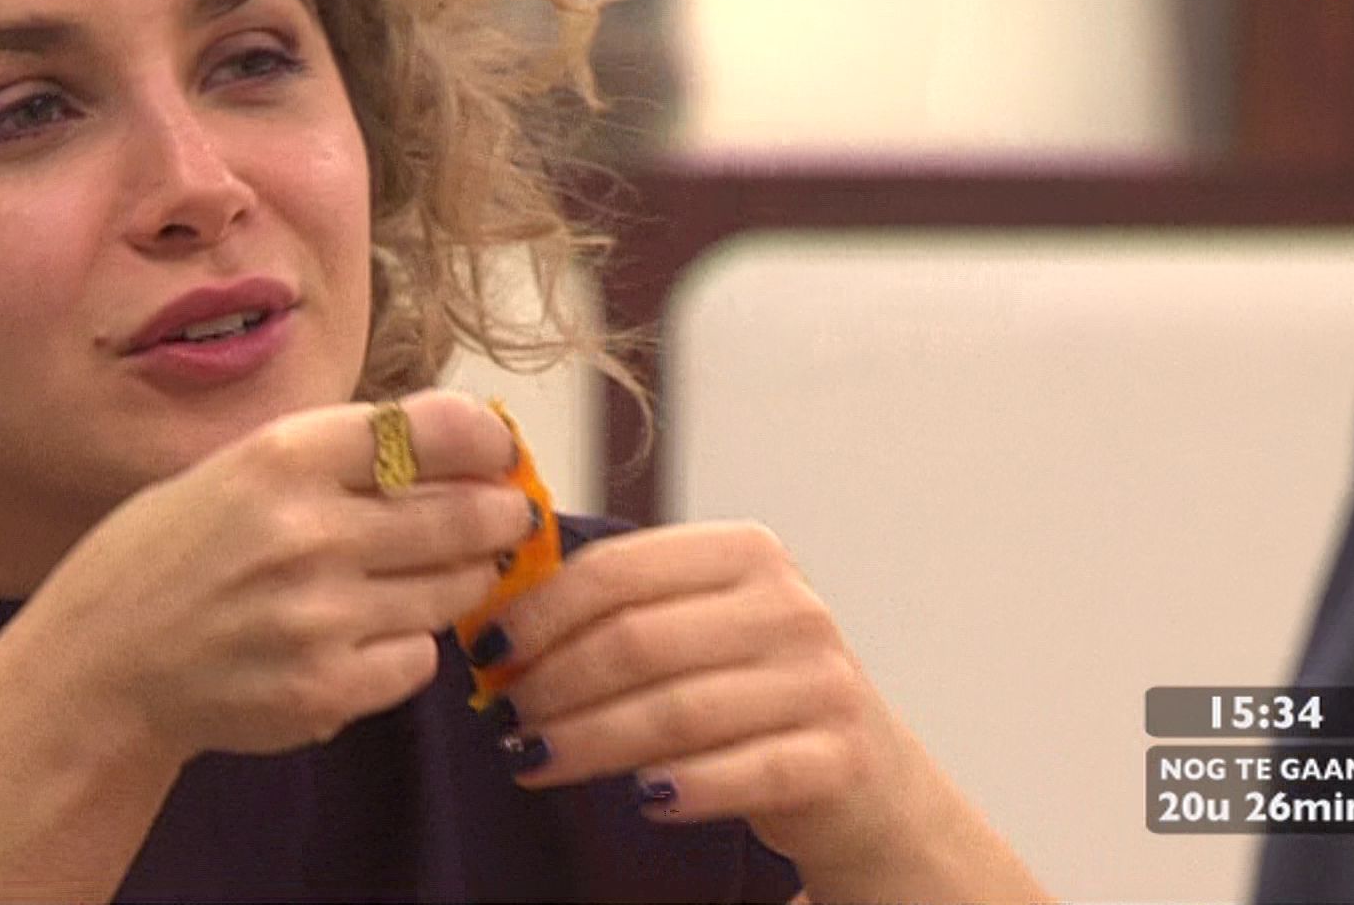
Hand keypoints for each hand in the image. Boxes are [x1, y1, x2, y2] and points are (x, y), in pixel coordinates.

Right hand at [13, 390, 534, 765]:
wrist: (99, 667)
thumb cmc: (173, 556)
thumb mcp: (241, 469)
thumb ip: (341, 455)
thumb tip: (459, 442)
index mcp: (285, 457)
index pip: (435, 429)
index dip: (486, 440)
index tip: (499, 454)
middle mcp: (309, 532)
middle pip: (467, 515)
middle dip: (500, 516)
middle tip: (506, 517)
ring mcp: (321, 617)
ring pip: (455, 590)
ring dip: (459, 580)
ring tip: (428, 575)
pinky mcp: (325, 690)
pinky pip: (419, 660)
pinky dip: (409, 647)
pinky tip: (369, 636)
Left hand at [474, 522, 1043, 900]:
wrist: (866, 778)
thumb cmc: (751, 695)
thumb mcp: (700, 627)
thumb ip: (622, 606)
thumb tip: (495, 610)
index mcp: (746, 553)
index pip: (619, 571)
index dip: (540, 612)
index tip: (487, 651)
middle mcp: (790, 606)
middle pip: (638, 642)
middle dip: (553, 683)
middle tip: (502, 718)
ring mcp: (819, 681)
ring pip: (675, 711)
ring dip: (589, 741)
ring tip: (531, 759)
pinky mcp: (839, 756)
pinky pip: (740, 772)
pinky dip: (679, 788)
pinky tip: (634, 801)